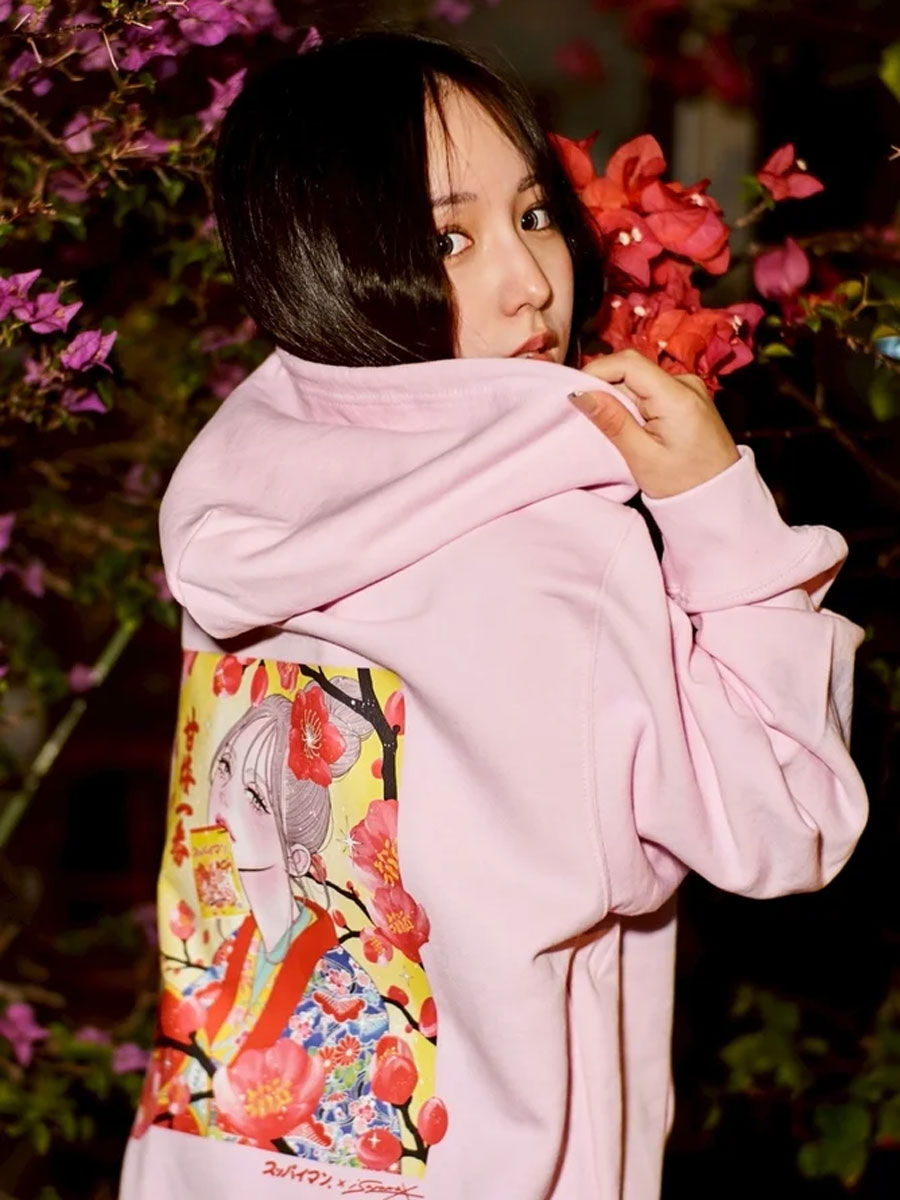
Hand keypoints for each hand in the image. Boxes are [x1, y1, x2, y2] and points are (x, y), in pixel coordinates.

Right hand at [568, 349, 739, 498]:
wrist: (721, 497)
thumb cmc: (684, 485)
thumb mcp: (642, 458)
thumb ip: (613, 421)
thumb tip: (580, 393)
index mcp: (677, 396)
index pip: (628, 363)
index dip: (596, 371)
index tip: (575, 394)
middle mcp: (686, 383)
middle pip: (633, 371)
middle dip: (607, 390)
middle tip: (591, 421)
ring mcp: (689, 389)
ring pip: (640, 382)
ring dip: (620, 400)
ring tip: (615, 431)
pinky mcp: (688, 398)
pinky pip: (652, 391)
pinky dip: (635, 406)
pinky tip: (633, 430)